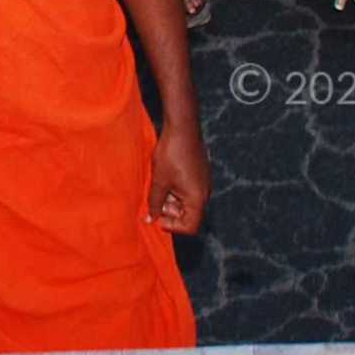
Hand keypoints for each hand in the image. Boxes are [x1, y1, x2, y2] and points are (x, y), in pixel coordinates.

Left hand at [145, 115, 208, 233]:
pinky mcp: (198, 174)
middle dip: (169, 211)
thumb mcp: (159, 181)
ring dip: (170, 199)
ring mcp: (202, 183)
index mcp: (197, 199)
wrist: (182, 128)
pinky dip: (174, 190)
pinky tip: (162, 179)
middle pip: (188, 215)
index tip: (157, 216)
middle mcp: (203, 194)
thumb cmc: (172, 154)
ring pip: (186, 202)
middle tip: (153, 200)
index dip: (172, 226)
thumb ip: (155, 202)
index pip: (190, 227)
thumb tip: (150, 219)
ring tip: (156, 187)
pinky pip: (187, 190)